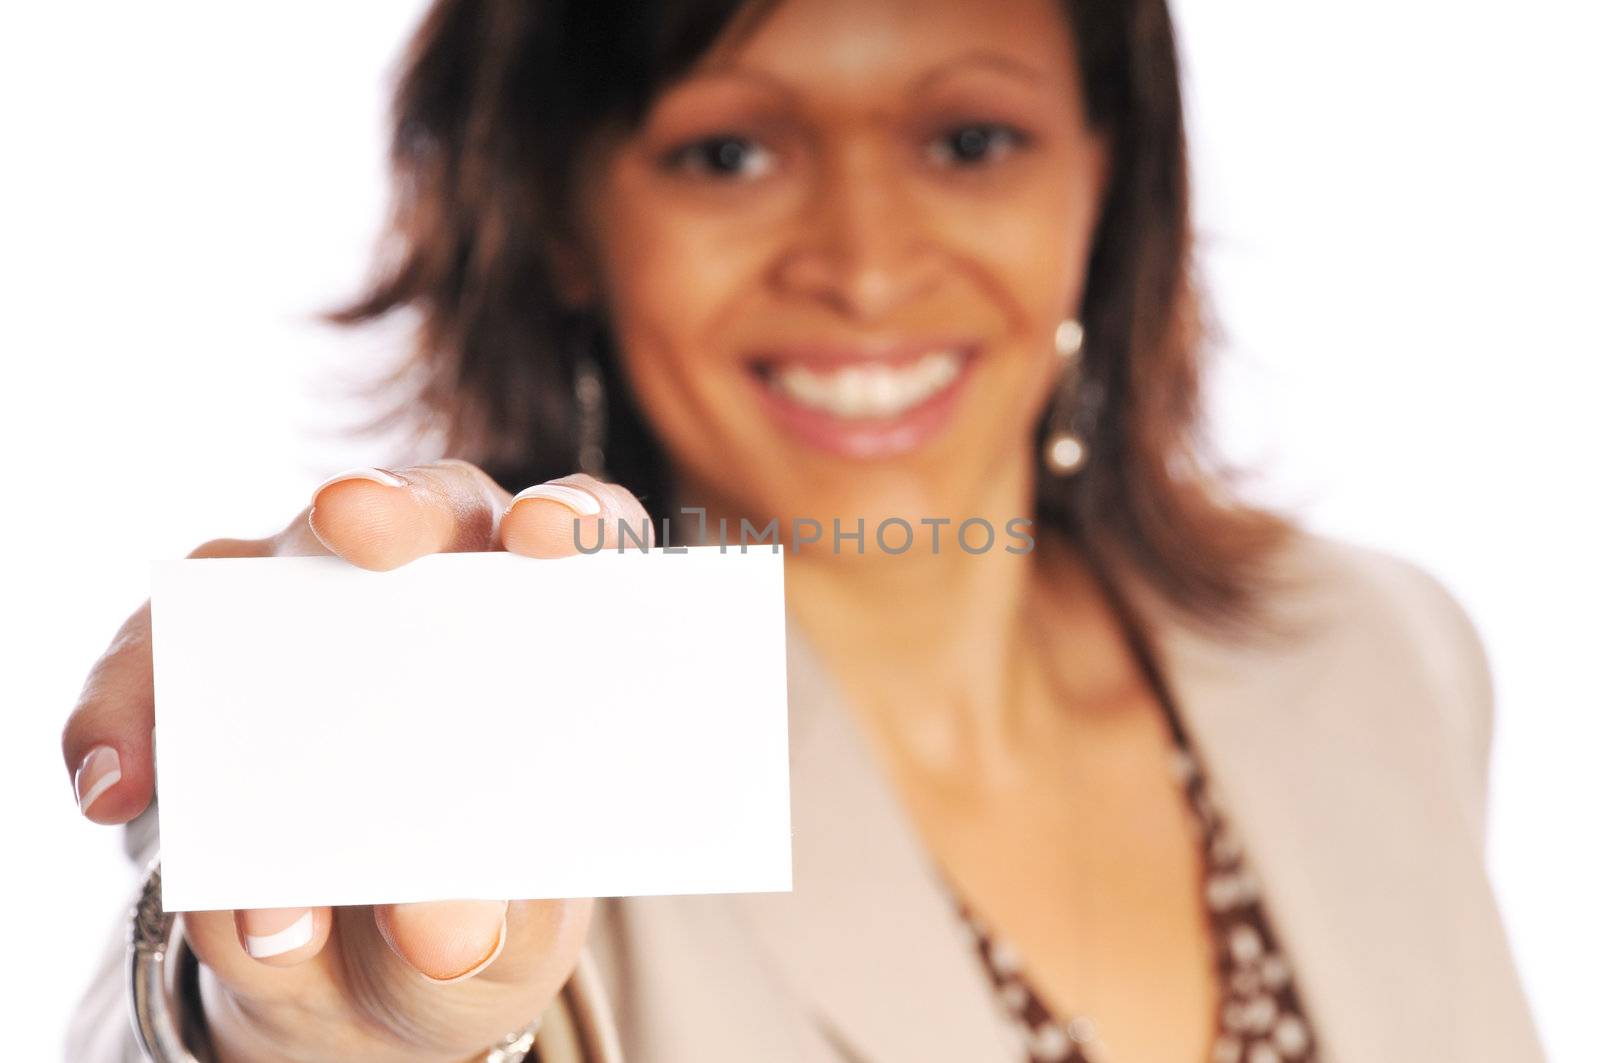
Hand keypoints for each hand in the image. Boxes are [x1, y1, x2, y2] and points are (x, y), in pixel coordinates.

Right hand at [61, 461, 652, 1061]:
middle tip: (356, 526)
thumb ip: (492, 926)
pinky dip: (129, 720)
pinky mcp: (205, 665)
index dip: (573, 520)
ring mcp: (314, 611)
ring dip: (232, 618)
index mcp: (553, 632)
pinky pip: (151, 664)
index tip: (549, 538)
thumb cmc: (477, 913)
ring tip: (208, 719)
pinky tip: (119, 789)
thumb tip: (438, 928)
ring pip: (268, 565)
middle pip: (433, 510)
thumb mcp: (507, 936)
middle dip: (394, 511)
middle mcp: (440, 587)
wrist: (374, 970)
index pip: (586, 534)